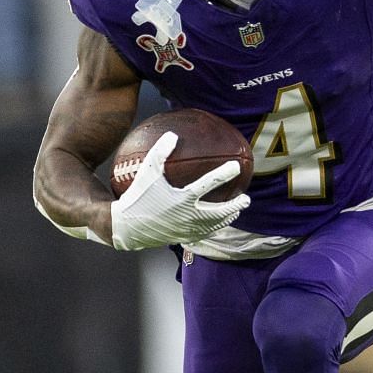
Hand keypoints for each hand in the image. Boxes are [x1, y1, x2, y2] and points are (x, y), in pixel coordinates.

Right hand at [109, 131, 249, 250]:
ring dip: (227, 219)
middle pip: (219, 212)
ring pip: (213, 226)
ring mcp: (187, 229)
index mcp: (182, 198)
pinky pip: (203, 234)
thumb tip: (173, 134)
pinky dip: (212, 228)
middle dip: (235, 206)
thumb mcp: (146, 172)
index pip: (209, 184)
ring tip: (235, 213)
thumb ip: (159, 152)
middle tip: (246, 199)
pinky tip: (215, 225)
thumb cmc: (137, 197)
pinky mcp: (182, 238)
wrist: (126, 228)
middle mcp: (188, 216)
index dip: (224, 174)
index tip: (236, 167)